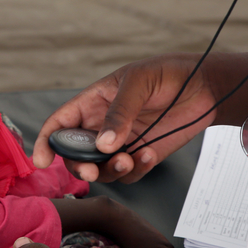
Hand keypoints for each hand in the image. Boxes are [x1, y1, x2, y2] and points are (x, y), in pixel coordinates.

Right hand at [34, 54, 220, 182]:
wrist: (205, 87)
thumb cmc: (167, 73)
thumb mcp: (138, 83)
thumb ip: (119, 112)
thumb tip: (102, 144)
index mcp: (92, 102)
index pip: (60, 124)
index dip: (46, 142)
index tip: (42, 160)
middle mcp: (102, 126)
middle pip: (77, 154)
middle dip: (81, 166)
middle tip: (93, 170)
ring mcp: (122, 143)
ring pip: (102, 169)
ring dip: (111, 170)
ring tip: (130, 158)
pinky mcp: (142, 156)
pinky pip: (130, 174)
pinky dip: (136, 170)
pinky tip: (150, 154)